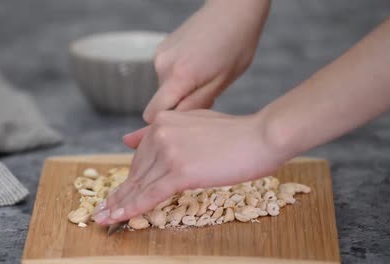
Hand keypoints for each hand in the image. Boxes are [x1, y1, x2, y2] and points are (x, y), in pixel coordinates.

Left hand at [93, 110, 286, 224]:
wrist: (261, 137)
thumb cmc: (235, 134)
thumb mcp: (192, 123)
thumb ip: (160, 132)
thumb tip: (127, 140)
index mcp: (163, 121)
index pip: (141, 157)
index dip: (128, 180)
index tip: (114, 194)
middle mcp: (160, 133)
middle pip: (137, 172)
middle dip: (120, 195)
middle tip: (103, 212)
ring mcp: (169, 152)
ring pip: (139, 185)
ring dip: (120, 205)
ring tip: (104, 219)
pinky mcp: (180, 171)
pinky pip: (151, 194)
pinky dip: (132, 208)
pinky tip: (119, 218)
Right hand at [143, 0, 269, 123]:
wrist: (233, 9)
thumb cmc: (236, 45)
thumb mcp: (222, 82)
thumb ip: (197, 105)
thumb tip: (178, 124)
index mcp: (178, 76)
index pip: (153, 115)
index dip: (167, 124)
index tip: (185, 127)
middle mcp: (162, 65)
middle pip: (160, 103)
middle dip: (179, 107)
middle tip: (207, 96)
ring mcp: (159, 55)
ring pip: (164, 90)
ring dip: (181, 91)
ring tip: (206, 77)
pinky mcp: (161, 49)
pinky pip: (166, 75)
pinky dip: (179, 77)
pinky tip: (199, 66)